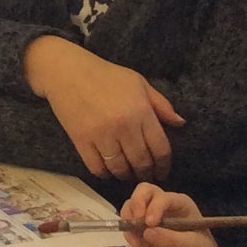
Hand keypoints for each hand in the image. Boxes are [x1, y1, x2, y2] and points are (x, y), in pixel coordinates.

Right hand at [24, 36, 184, 180]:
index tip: (163, 171)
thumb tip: (180, 123)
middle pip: (141, 162)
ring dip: (126, 175)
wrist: (67, 71)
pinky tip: (108, 170)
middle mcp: (123, 126)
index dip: (164, 165)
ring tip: (128, 174)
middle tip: (146, 176)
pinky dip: (105, 174)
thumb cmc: (106, 75)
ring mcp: (101, 135)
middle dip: (146, 173)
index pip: (160, 148)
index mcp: (141, 111)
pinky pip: (97, 167)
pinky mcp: (81, 140)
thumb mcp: (138, 83)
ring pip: (119, 168)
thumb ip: (161, 104)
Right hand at [119, 183, 220, 246]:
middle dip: (137, 203)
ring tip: (135, 239)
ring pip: (131, 205)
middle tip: (136, 220)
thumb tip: (147, 232)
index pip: (163, 197)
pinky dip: (127, 232)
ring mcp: (150, 216)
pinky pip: (128, 223)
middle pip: (144, 191)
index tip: (150, 223)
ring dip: (129, 219)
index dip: (155, 207)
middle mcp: (163, 205)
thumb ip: (172, 239)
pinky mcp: (141, 230)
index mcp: (180, 204)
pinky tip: (135, 244)